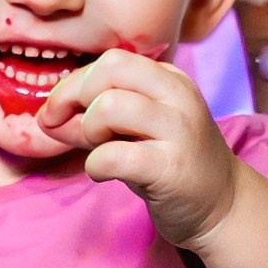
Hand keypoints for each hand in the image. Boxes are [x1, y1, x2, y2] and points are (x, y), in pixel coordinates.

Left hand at [40, 51, 240, 249]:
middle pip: (110, 69)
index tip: (55, 111)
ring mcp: (178, 130)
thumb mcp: (135, 131)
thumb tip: (46, 118)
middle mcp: (178, 97)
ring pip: (109, 106)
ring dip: (88, 129)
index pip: (111, 61)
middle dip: (75, 97)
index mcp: (169, 80)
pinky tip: (103, 173)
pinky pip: (113, 155)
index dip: (73, 84)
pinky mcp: (171, 167)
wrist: (221, 206)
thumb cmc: (170, 164)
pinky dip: (95, 164)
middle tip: (70, 127)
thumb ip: (93, 119)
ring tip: (99, 149)